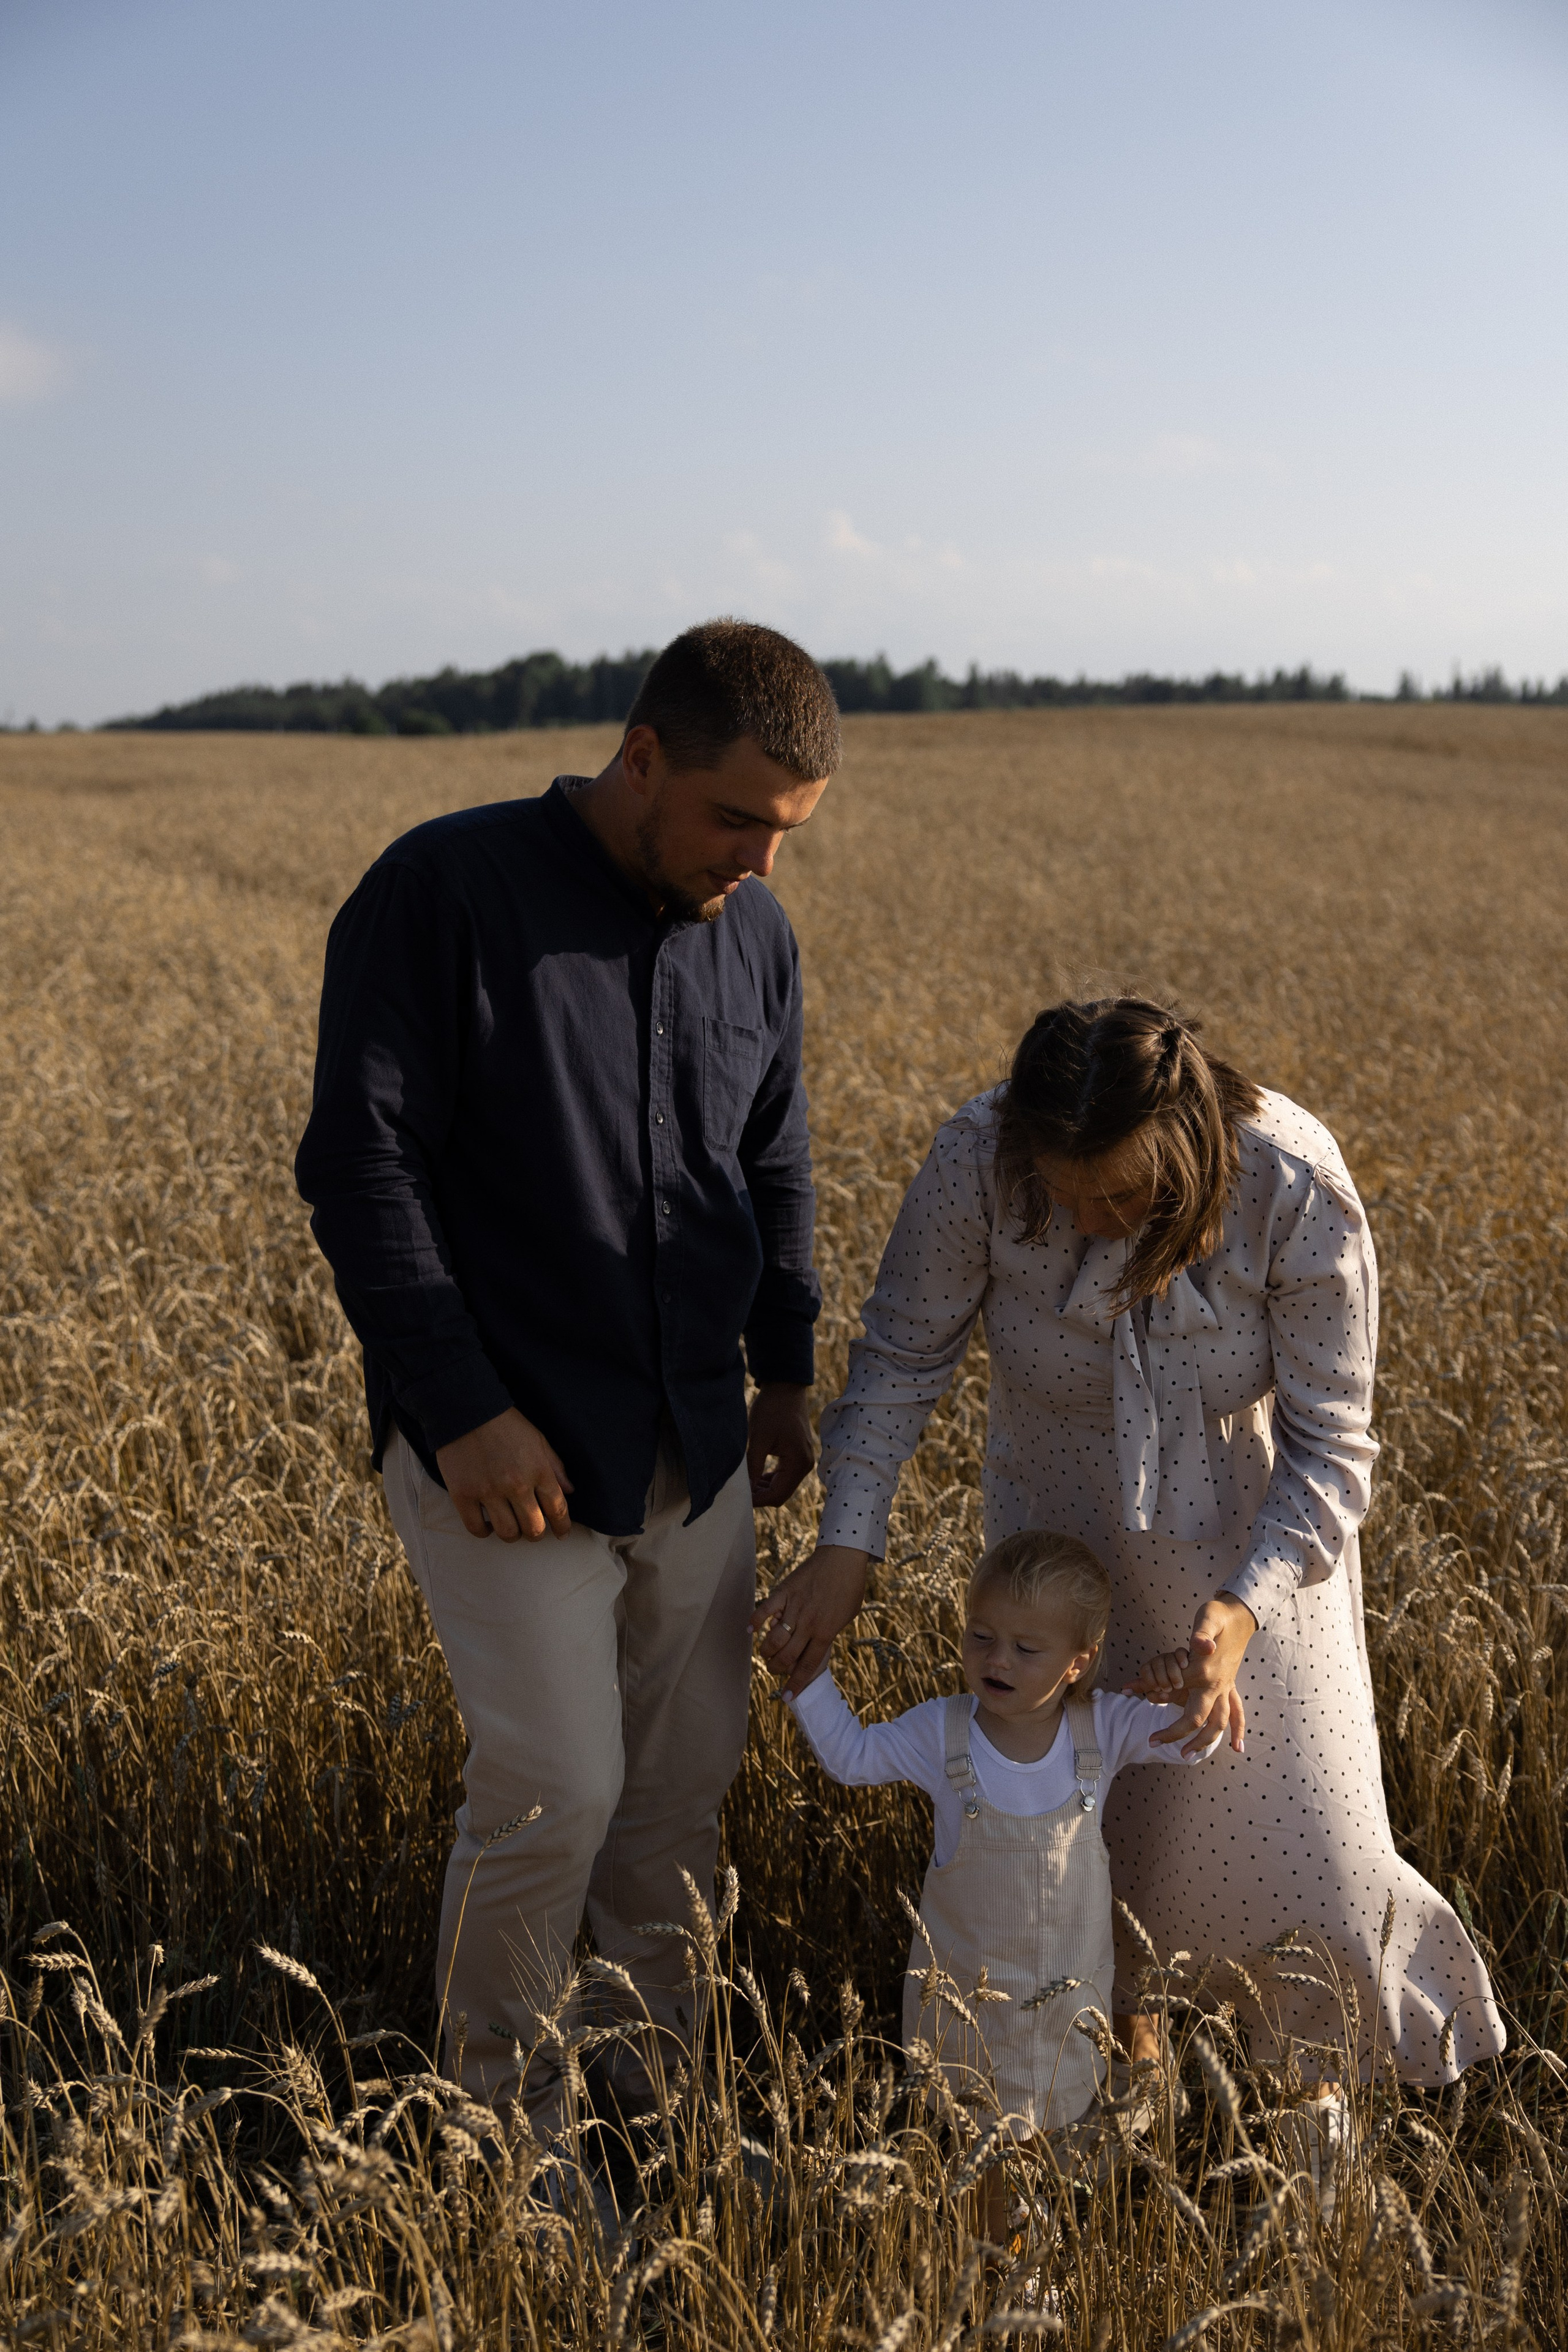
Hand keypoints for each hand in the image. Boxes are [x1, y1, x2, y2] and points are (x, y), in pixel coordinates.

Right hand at [435, 1407, 573, 1541]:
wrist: (467, 1408)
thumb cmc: (506, 1423)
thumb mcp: (538, 1439)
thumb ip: (555, 1466)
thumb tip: (569, 1491)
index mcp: (539, 1470)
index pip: (557, 1509)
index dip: (563, 1527)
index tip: (562, 1534)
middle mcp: (516, 1484)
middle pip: (534, 1528)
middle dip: (537, 1534)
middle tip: (533, 1530)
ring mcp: (488, 1491)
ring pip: (507, 1533)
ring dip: (513, 1535)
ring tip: (511, 1527)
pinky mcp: (463, 1495)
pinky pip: (476, 1528)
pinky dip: (484, 1532)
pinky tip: (488, 1524)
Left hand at [747, 1383, 815, 1507]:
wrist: (785, 1387)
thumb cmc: (772, 1410)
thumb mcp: (758, 1439)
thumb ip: (753, 1467)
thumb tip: (746, 1491)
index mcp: (798, 1462)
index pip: (777, 1495)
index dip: (758, 1500)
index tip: (740, 1498)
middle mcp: (805, 1464)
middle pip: (781, 1493)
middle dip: (761, 1496)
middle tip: (740, 1492)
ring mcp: (803, 1460)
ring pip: (783, 1486)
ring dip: (765, 1488)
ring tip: (745, 1483)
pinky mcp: (798, 1454)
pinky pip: (784, 1475)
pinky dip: (770, 1479)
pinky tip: (756, 1474)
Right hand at [749, 1543, 868, 1697]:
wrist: (843, 1557)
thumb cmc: (850, 1587)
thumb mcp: (847, 1616)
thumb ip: (829, 1633)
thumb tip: (816, 1648)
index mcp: (826, 1632)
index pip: (807, 1665)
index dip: (796, 1683)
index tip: (787, 1698)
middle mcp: (808, 1623)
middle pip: (786, 1656)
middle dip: (777, 1669)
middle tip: (774, 1670)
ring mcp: (794, 1607)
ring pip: (773, 1638)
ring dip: (766, 1651)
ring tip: (765, 1654)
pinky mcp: (784, 1592)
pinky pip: (765, 1610)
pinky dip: (755, 1622)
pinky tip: (749, 1631)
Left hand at [1124, 1591, 1255, 1756]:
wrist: (1241, 1617)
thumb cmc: (1220, 1616)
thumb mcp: (1208, 1618)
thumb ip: (1201, 1634)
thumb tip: (1199, 1646)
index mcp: (1206, 1671)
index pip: (1176, 1689)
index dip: (1156, 1692)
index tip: (1138, 1696)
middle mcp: (1217, 1684)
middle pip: (1197, 1719)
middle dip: (1176, 1733)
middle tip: (1152, 1741)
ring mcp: (1225, 1688)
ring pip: (1218, 1723)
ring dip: (1203, 1741)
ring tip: (1186, 1754)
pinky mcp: (1229, 1687)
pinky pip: (1236, 1714)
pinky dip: (1237, 1731)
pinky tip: (1239, 1747)